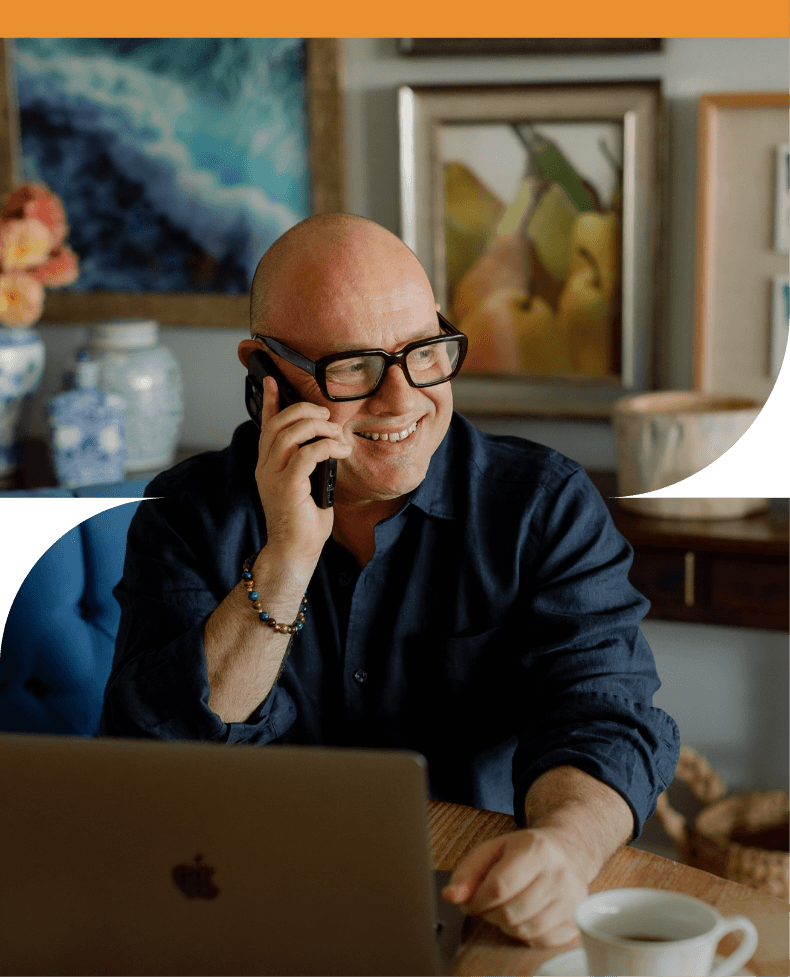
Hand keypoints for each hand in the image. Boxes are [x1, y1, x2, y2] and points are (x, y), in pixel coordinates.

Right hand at [255, 376, 351, 566]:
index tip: (272, 381)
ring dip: (319, 428)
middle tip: (326, 417)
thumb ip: (308, 463)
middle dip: (305, 411)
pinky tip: (340, 451)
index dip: (269, 401)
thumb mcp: (307, 484)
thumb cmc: (304, 522)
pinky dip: (326, 447)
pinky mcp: (287, 486)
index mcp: (267, 464)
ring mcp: (273, 475)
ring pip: (291, 433)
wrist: (295, 552)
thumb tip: (327, 443)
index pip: (265, 425)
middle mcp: (265, 466)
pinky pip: (306, 454)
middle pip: (279, 423)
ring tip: (337, 437)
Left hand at [442, 828, 587, 946]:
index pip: (499, 886)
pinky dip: (525, 933)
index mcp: (536, 849)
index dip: (478, 900)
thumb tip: (451, 896)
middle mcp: (558, 874)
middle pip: (510, 912)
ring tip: (506, 907)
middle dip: (490, 913)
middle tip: (488, 903)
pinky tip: (524, 915)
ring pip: (524, 930)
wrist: (567, 852)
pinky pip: (540, 940)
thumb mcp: (493, 849)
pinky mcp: (575, 920)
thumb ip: (468, 871)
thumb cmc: (526, 851)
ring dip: (506, 924)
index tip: (471, 901)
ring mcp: (570, 900)